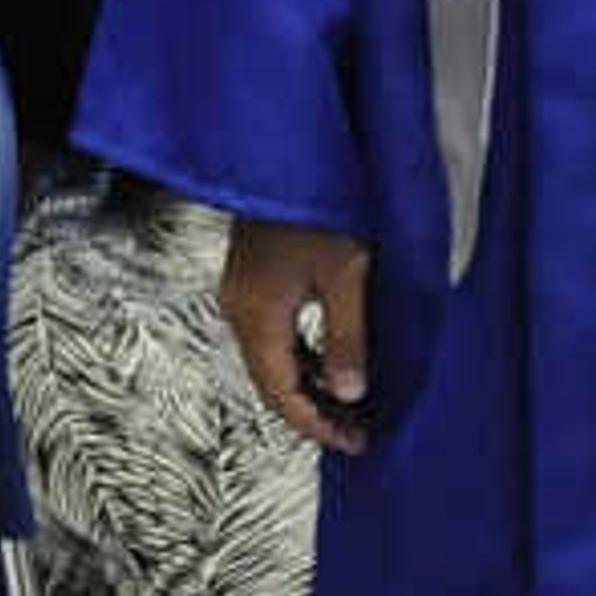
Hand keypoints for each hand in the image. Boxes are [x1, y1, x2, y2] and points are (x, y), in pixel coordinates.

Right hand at [221, 217, 371, 454]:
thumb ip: (347, 338)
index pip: (280, 393)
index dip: (316, 425)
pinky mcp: (252, 278)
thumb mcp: (347, 274)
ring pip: (272, 358)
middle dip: (313, 411)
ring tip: (352, 404)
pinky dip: (303, 356)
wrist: (289, 152)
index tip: (354, 442)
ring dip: (309, 385)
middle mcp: (238, 308)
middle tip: (357, 431)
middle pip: (271, 380)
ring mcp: (242, 293)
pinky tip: (333, 362)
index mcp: (255, 314)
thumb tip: (349, 394)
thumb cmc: (320, 204)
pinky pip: (274, 333)